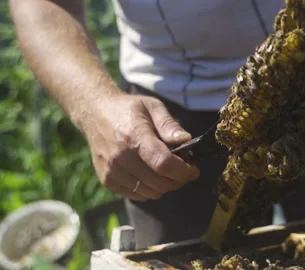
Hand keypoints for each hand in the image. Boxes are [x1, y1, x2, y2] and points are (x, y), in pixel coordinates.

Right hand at [83, 92, 199, 200]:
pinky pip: (138, 195)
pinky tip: (151, 174)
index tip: (192, 168)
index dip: (183, 170)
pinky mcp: (107, 181)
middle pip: (160, 183)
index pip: (163, 164)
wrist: (95, 114)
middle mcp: (120, 157)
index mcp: (134, 137)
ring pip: (151, 193)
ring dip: (165, 186)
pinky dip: (150, 189)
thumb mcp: (152, 107)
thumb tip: (187, 141)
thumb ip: (170, 125)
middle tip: (184, 169)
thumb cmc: (128, 109)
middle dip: (178, 179)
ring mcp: (112, 172)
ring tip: (167, 170)